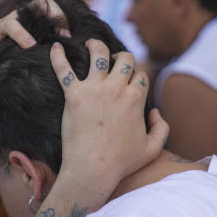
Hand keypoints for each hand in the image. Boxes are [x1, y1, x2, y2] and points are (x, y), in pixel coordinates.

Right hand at [0, 0, 68, 62]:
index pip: (53, 8)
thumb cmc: (7, 56)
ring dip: (48, 20)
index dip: (63, 18)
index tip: (69, 38)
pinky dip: (23, 35)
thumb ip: (44, 50)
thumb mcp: (30, 53)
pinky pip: (12, 26)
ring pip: (33, 8)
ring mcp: (13, 20)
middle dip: (59, 15)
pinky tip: (29, 46)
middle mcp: (24, 17)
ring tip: (55, 40)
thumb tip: (63, 60)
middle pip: (46, 2)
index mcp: (33, 22)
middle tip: (65, 36)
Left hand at [50, 39, 168, 201]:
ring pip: (98, 54)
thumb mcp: (152, 149)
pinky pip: (63, 69)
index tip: (130, 81)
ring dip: (96, 46)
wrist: (92, 171)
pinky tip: (55, 47)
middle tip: (113, 60)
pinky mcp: (73, 95)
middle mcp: (117, 88)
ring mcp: (94, 89)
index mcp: (136, 98)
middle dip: (122, 57)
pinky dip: (58, 56)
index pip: (140, 75)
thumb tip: (155, 112)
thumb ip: (161, 128)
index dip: (137, 77)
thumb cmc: (121, 163)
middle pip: (124, 58)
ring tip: (89, 45)